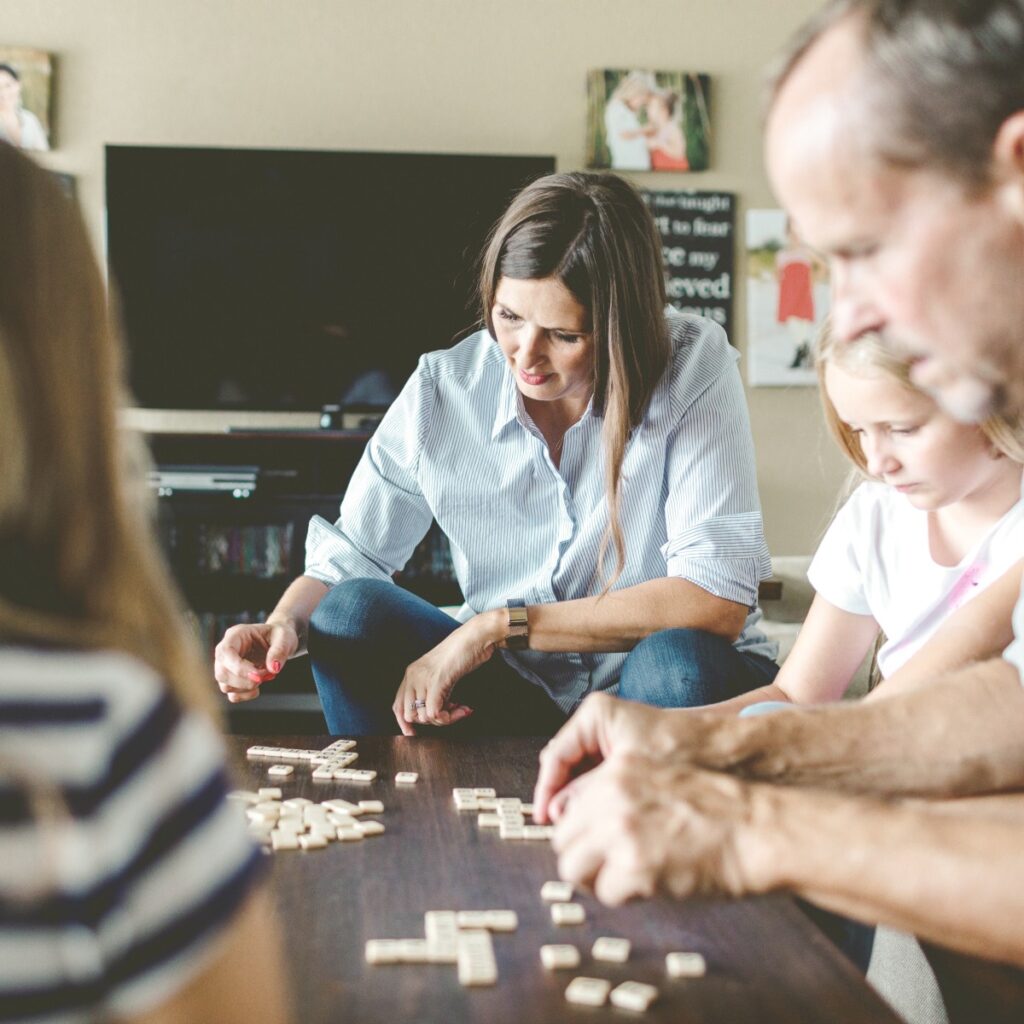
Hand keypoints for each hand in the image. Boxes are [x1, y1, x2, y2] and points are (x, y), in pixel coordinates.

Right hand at [214, 620, 299, 702]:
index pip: (225, 652)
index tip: (259, 675)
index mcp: (235, 635)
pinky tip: (258, 688)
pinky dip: (246, 695)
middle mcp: (226, 651)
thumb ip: (279, 651)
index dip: (239, 668)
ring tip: (265, 677)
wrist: (279, 641)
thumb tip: (274, 668)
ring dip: (247, 687)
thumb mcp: (284, 637)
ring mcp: (226, 667)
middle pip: (222, 673)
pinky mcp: (232, 680)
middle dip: (245, 681)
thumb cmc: (279, 635)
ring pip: (225, 686)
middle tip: (266, 675)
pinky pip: (232, 695)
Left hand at [392, 612, 502, 735]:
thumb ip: (432, 689)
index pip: (397, 706)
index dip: (404, 724)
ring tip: (461, 709)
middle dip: (431, 722)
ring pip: (423, 717)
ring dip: (445, 720)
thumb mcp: (440, 673)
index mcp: (411, 673)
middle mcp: (413, 676)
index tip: (414, 734)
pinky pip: (434, 713)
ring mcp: (423, 679)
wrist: (476, 637)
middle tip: (451, 714)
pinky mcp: (436, 682)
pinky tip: (464, 709)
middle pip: (409, 715)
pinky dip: (450, 718)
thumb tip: (433, 714)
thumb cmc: (463, 653)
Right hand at [533, 693, 677, 822]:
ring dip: (581, 801)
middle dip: (563, 796)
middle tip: (562, 825)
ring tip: (584, 826)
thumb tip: (557, 812)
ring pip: (582, 775)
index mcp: (597, 715)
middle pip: (566, 765)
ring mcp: (614, 739)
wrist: (728, 752)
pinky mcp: (627, 755)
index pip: (556, 755)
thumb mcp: (628, 775)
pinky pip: (601, 779)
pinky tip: (603, 819)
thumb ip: (589, 792)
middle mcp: (602, 723)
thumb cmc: (687, 752)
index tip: (543, 816)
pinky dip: (599, 799)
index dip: (547, 790)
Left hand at [552, 753, 771, 905]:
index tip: (590, 845)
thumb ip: (616, 794)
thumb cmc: (716, 807)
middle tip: (607, 869)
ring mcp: (620, 831)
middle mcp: (611, 796)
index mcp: (616, 771)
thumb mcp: (657, 779)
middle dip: (582, 859)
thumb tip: (580, 822)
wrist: (755, 826)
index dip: (580, 832)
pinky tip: (653, 883)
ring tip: (627, 878)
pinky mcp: (635, 867)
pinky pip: (607, 893)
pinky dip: (626, 895)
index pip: (569, 807)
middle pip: (563, 840)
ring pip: (573, 869)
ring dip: (597, 879)